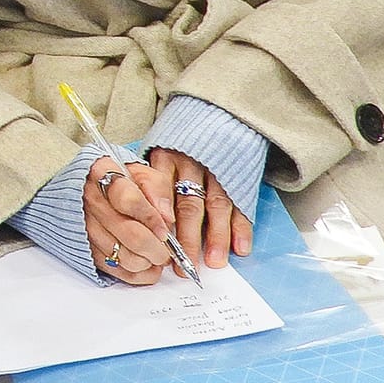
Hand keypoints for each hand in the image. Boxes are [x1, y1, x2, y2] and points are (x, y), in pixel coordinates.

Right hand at [83, 158, 177, 285]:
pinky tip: (147, 266)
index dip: (152, 219)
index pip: (129, 200)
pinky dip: (139, 274)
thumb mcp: (141, 173)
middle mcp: (91, 202)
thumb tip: (167, 217)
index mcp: (103, 175)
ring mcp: (86, 227)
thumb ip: (157, 189)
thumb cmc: (120, 182)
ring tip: (155, 254)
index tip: (165, 231)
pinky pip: (117, 271)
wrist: (87, 189)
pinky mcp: (87, 249)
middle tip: (167, 249)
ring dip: (149, 262)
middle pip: (132, 235)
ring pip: (127, 257)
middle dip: (158, 248)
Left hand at [143, 148, 252, 268]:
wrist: (217, 118)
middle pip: (189, 204)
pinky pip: (240, 204)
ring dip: (216, 237)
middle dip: (187, 237)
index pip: (161, 187)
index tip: (161, 234)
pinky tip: (240, 248)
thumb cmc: (178, 146)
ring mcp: (217, 172)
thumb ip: (149, 183)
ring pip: (216, 207)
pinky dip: (241, 227)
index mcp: (165, 158)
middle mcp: (191, 165)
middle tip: (185, 264)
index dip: (162, 212)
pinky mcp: (238, 178)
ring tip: (214, 262)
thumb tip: (142, 220)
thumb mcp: (156, 154)